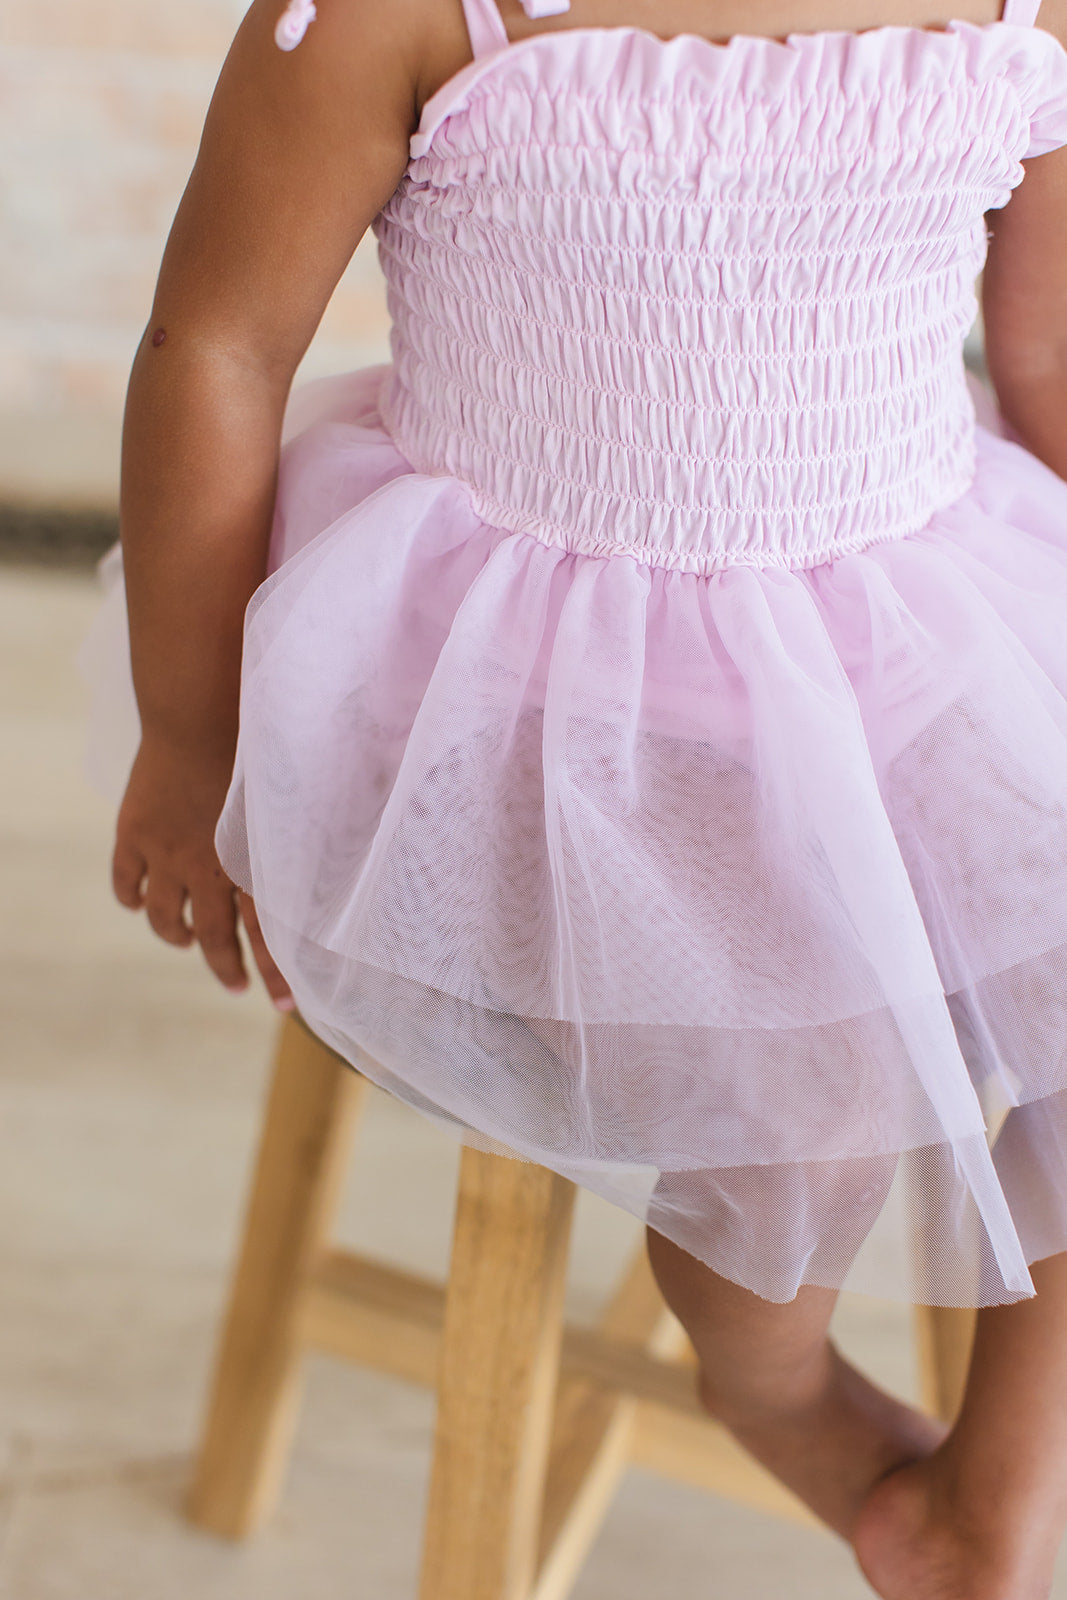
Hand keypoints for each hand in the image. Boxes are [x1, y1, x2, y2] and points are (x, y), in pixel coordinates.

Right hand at [111, 736, 293, 1010]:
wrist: (200, 710)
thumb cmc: (261, 745)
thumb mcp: (302, 797)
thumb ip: (316, 838)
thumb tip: (358, 860)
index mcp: (254, 864)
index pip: (269, 936)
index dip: (277, 974)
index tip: (287, 1008)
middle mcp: (209, 869)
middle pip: (216, 938)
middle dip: (228, 968)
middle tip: (238, 987)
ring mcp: (166, 854)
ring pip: (168, 919)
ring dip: (178, 936)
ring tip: (187, 941)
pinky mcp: (134, 834)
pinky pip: (127, 884)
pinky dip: (134, 899)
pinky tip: (142, 904)